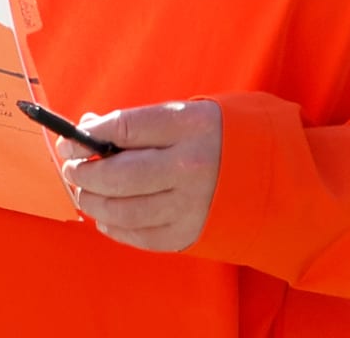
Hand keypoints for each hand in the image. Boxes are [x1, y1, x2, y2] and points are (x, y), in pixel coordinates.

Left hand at [56, 100, 221, 251]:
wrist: (277, 173)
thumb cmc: (225, 137)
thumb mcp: (191, 113)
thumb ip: (141, 122)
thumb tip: (89, 128)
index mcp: (190, 125)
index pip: (125, 127)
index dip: (89, 136)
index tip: (72, 141)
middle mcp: (190, 165)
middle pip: (118, 174)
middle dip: (84, 173)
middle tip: (71, 169)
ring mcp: (191, 204)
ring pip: (123, 210)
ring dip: (93, 202)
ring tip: (84, 193)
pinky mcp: (191, 233)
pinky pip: (140, 236)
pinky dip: (115, 228)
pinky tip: (105, 218)